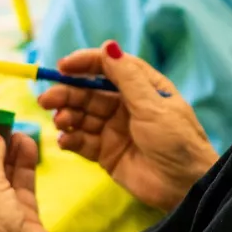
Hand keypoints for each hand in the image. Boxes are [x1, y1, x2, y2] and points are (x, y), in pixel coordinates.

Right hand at [38, 41, 216, 211]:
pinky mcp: (106, 152)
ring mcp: (115, 129)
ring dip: (66, 115)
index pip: (110, 68)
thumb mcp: (153, 106)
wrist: (184, 186)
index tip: (62, 66)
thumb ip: (127, 78)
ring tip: (60, 120)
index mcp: (144, 88)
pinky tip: (65, 140)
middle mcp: (127, 105)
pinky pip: (81, 140)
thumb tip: (109, 45)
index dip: (86, 63)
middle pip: (90, 92)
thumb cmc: (177, 141)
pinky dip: (70, 138)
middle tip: (47, 100)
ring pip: (82, 115)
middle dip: (68, 93)